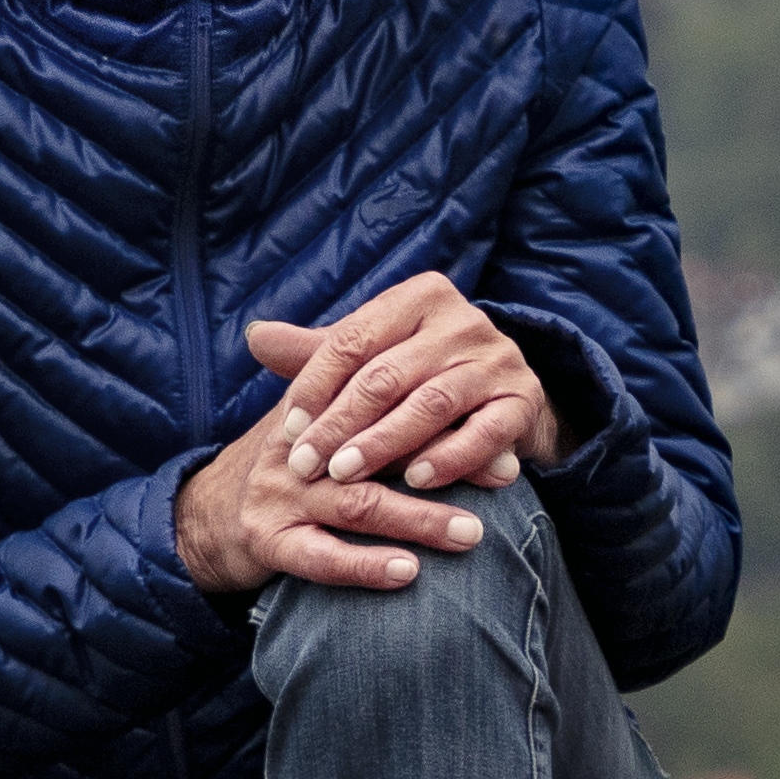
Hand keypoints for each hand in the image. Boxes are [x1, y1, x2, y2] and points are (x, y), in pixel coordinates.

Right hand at [178, 437, 483, 599]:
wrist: (203, 513)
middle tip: (502, 476)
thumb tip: (479, 417)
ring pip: (356, 504)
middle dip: (443, 463)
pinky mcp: (266, 542)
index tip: (500, 429)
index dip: (444, 417)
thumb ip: (386, 414)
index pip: (386, 404)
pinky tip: (407, 572)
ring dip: (416, 520)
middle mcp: (299, 448)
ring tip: (470, 533)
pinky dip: (364, 566)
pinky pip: (320, 558)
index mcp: (317, 409)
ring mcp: (280, 496)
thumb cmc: (291, 469)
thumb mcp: (326, 426)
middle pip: (378, 449)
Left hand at [252, 279, 567, 500]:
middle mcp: (463, 319)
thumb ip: (317, 353)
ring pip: (431, 403)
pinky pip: (484, 432)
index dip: (315, 387)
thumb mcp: (370, 359)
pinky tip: (417, 482)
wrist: (502, 399)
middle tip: (307, 465)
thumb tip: (255, 337)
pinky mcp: (524, 399)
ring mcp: (499, 358)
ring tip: (346, 474)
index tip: (288, 431)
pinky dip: (450, 458)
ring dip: (385, 444)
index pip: (353, 341)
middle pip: (387, 375)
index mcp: (419, 296)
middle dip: (341, 424)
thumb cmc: (419, 377)